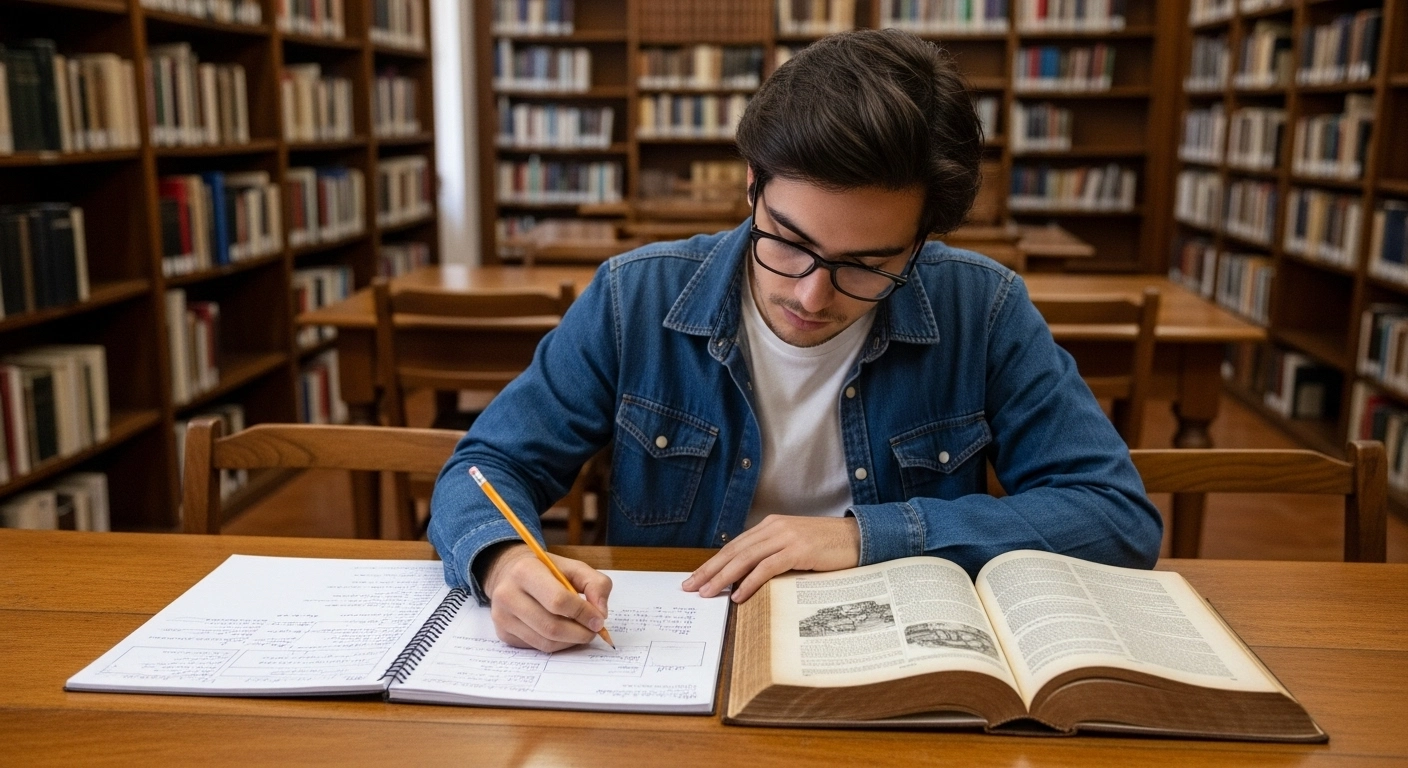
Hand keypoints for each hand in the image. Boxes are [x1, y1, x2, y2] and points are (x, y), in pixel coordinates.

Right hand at [481, 543, 612, 652]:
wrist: (510, 573)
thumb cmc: (546, 570)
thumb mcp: (574, 567)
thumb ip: (596, 584)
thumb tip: (600, 614)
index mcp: (525, 571)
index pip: (558, 600)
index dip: (583, 613)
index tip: (599, 619)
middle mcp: (507, 595)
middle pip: (551, 626)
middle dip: (580, 633)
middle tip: (593, 630)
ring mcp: (502, 617)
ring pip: (545, 642)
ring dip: (570, 641)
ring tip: (580, 631)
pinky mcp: (503, 634)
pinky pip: (537, 647)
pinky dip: (557, 644)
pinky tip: (563, 633)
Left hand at [681, 515, 859, 602]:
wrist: (858, 538)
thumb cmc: (827, 547)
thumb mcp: (794, 547)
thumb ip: (772, 555)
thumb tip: (746, 578)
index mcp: (770, 525)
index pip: (734, 546)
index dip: (713, 562)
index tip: (695, 577)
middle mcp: (774, 528)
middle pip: (733, 551)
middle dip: (709, 570)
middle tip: (690, 587)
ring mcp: (786, 537)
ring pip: (745, 559)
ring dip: (723, 578)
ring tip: (708, 593)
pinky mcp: (798, 550)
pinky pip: (767, 568)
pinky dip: (750, 582)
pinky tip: (739, 595)